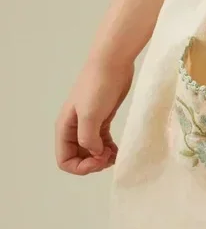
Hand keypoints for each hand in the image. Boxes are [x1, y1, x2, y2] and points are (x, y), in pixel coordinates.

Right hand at [55, 55, 133, 175]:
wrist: (112, 63)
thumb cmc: (98, 86)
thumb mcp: (90, 115)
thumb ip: (89, 138)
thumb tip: (95, 153)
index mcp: (65, 128)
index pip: (64, 160)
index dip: (81, 166)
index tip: (99, 158)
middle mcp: (74, 128)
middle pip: (78, 158)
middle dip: (93, 163)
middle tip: (110, 157)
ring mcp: (88, 123)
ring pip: (91, 151)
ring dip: (102, 158)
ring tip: (116, 154)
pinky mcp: (103, 119)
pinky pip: (102, 142)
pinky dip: (109, 149)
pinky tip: (119, 150)